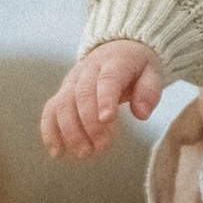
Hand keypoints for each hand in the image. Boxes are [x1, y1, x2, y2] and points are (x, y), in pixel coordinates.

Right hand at [43, 41, 163, 157]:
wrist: (118, 49)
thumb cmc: (138, 67)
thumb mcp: (152, 73)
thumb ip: (149, 92)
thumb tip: (141, 115)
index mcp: (114, 62)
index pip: (107, 79)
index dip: (105, 99)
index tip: (107, 119)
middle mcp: (88, 70)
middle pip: (82, 95)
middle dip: (89, 123)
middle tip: (100, 147)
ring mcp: (72, 81)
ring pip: (62, 104)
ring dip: (70, 131)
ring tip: (84, 153)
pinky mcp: (63, 92)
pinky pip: (51, 110)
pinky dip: (50, 131)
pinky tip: (57, 153)